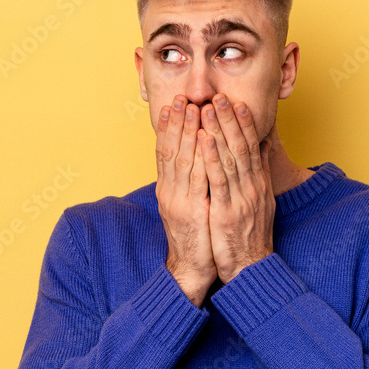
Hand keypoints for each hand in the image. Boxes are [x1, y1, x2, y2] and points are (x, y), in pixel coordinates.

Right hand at [155, 94, 216, 305]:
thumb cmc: (196, 238)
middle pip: (170, 151)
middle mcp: (169, 193)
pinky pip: (196, 178)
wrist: (191, 270)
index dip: (168, 128)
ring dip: (186, 132)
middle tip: (180, 98)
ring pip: (181, 159)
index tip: (172, 106)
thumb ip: (193, 184)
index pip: (164, 153)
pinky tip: (204, 139)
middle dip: (176, 123)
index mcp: (168, 191)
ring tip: (191, 109)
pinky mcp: (192, 211)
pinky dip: (199, 156)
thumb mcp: (190, 207)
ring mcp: (179, 202)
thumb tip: (199, 162)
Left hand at [198, 93, 274, 282]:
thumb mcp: (260, 201)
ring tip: (208, 107)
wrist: (250, 268)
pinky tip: (204, 139)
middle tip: (218, 95)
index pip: (251, 146)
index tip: (234, 101)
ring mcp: (240, 198)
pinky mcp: (226, 212)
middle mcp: (251, 187)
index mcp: (257, 184)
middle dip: (229, 119)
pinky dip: (211, 157)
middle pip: (240, 145)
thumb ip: (258, 173)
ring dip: (218, 130)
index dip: (243, 122)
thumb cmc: (250, 235)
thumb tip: (262, 146)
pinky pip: (218, 180)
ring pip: (229, 157)